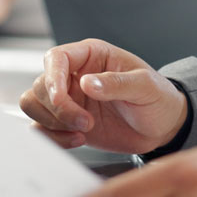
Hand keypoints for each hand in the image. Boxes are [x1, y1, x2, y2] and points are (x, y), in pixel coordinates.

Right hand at [20, 39, 185, 153]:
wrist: (163, 128)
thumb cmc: (158, 99)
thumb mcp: (145, 87)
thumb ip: (117, 83)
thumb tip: (87, 83)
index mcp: (92, 56)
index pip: (57, 58)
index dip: (53, 77)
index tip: (61, 99)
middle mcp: (74, 75)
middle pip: (41, 85)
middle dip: (59, 109)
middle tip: (86, 123)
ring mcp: (69, 100)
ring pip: (34, 104)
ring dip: (52, 122)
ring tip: (82, 132)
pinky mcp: (66, 123)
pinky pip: (42, 128)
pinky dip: (53, 137)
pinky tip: (76, 140)